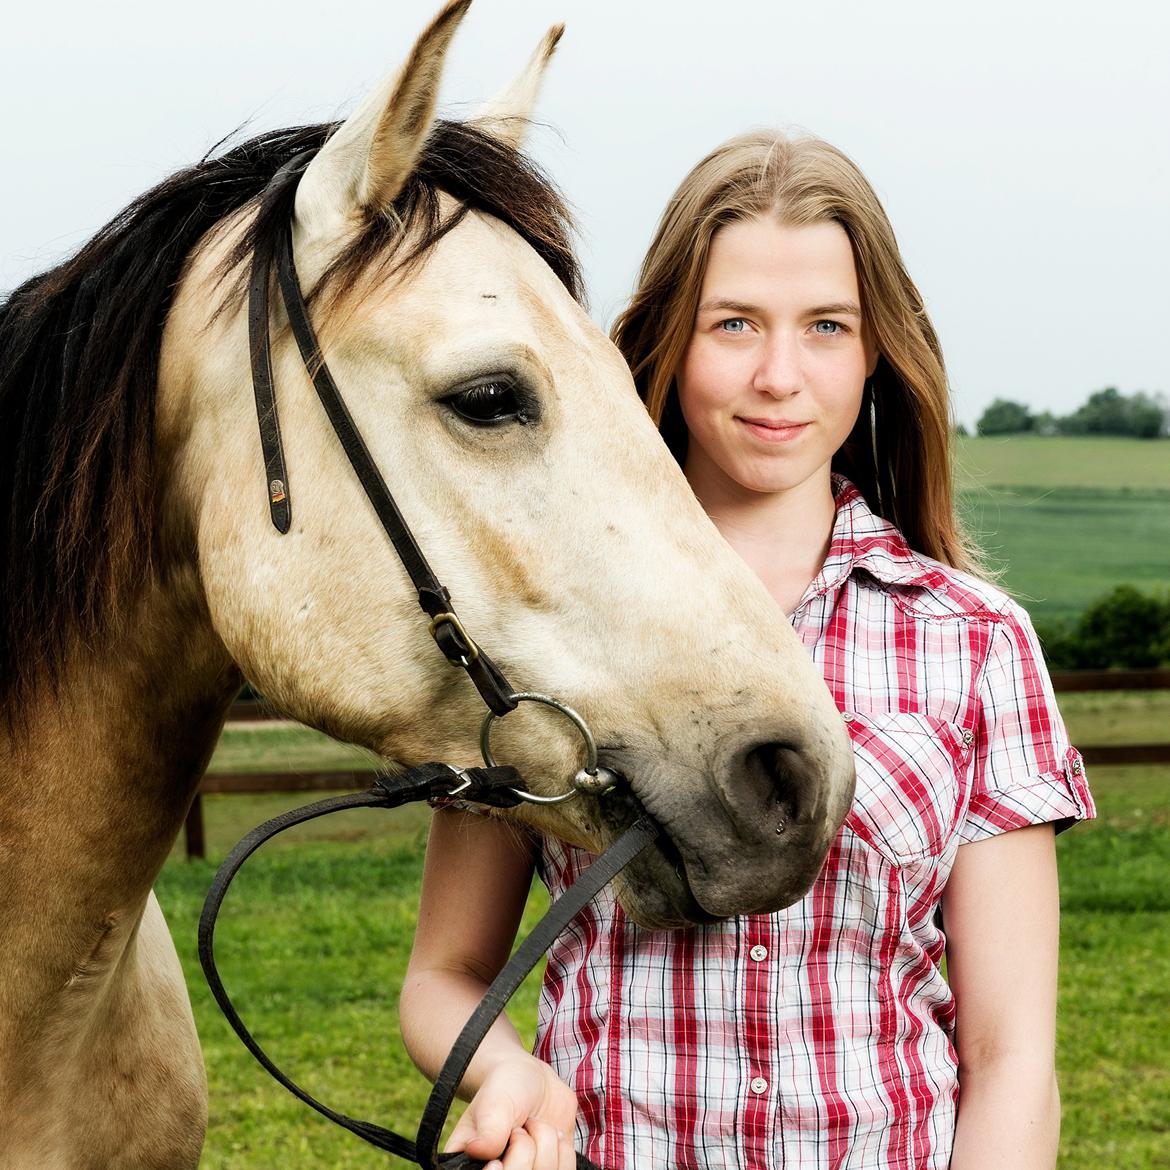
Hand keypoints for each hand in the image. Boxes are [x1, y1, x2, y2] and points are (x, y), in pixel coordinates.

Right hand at [445, 1053, 577, 1169]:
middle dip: (525, 1147)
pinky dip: (563, 1150)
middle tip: (520, 1128)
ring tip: (534, 1126)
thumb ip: (489, 1130)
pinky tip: (553, 1134)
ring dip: (546, 1144)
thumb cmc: (504, 1090)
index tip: (502, 1154)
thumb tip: (476, 1150)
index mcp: (473, 1166)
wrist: (531, 1080)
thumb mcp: (494, 1104)